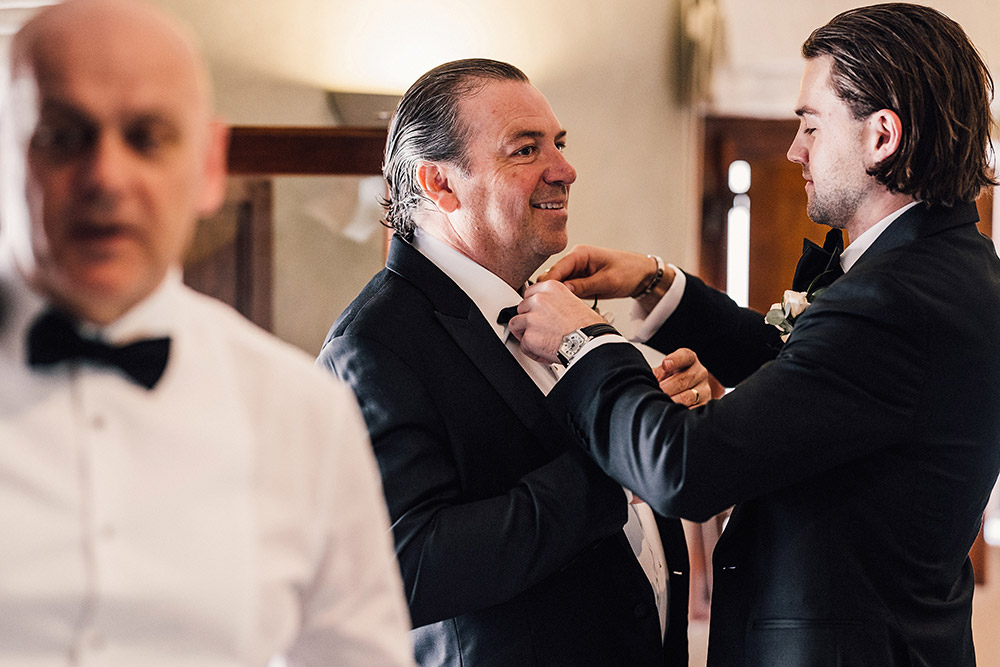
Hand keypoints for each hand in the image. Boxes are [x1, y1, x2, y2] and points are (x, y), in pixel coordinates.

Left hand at [507, 280, 604, 363]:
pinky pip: (522, 345)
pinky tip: (544, 351)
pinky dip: (531, 350)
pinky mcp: (529, 336)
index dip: (533, 306)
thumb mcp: (573, 301)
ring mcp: (532, 318)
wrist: (590, 342)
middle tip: (541, 329)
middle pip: (521, 308)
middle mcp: (539, 300)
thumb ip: (555, 301)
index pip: (529, 293)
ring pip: (516, 325)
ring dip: (525, 333)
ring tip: (539, 340)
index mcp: (550, 288)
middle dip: (528, 320)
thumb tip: (548, 307)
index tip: (537, 313)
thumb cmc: (588, 325)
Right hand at [536, 244, 674, 299]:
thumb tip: (562, 291)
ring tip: (557, 311)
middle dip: (549, 292)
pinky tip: (566, 309)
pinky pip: (566, 291)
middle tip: (549, 309)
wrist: (642, 275)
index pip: (555, 269)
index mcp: (579, 254)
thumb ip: (583, 286)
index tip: (541, 300)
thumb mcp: (607, 281)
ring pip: (557, 285)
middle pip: (552, 277)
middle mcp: (574, 261)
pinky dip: (565, 299)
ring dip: (557, 297)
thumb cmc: (629, 272)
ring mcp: (576, 271)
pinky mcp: (579, 281)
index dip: (547, 285)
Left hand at [654, 348, 710, 407]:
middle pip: (682, 380)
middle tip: (653, 394)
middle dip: (665, 388)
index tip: (665, 365)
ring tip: (659, 404)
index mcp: (689, 359)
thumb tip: (648, 381)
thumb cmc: (669, 380)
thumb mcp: (662, 373)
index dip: (675, 360)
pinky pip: (692, 410)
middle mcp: (699, 372)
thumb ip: (656, 374)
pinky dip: (679, 411)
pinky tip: (670, 413)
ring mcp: (704, 389)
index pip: (685, 356)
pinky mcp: (705, 405)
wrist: (681, 394)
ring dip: (670, 401)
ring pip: (686, 397)